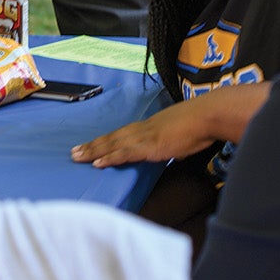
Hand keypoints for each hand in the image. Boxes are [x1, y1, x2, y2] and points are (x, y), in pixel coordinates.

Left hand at [69, 100, 217, 167]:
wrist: (205, 116)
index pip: (120, 135)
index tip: (90, 145)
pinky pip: (125, 153)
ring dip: (93, 152)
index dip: (104, 141)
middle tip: (73, 152)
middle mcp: (140, 130)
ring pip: (112, 145)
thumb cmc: (197, 126)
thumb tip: (172, 150)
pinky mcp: (149, 145)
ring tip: (77, 157)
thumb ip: (171, 144)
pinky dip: (110, 158)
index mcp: (147, 127)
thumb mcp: (179, 137)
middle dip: (91, 146)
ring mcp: (143, 137)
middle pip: (110, 138)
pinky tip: (97, 163)